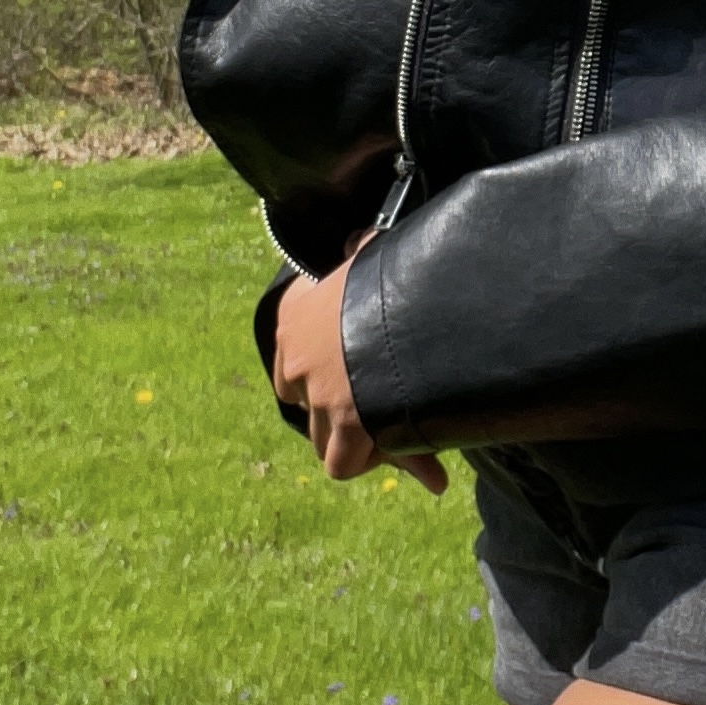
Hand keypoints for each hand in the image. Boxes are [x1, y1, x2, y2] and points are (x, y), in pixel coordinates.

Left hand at [270, 242, 446, 494]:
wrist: (415, 289)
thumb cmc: (398, 267)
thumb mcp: (370, 255)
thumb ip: (358, 252)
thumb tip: (356, 242)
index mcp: (293, 316)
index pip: (290, 362)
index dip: (322, 374)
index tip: (356, 374)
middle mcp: (295, 357)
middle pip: (305, 404)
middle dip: (337, 412)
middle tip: (375, 407)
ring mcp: (316, 391)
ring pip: (321, 439)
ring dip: (351, 440)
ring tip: (388, 431)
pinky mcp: (345, 419)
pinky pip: (342, 463)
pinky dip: (365, 462)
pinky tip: (397, 450)